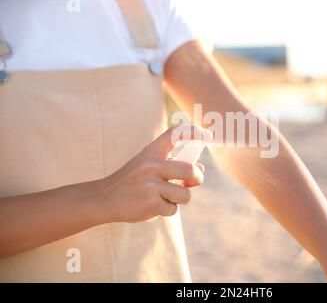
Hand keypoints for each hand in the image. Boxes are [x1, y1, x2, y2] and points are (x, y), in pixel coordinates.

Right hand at [97, 125, 211, 222]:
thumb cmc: (131, 181)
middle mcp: (151, 165)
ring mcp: (150, 185)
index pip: (175, 134)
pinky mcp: (150, 204)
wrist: (104, 198)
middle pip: (190, 170)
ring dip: (180, 199)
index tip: (208, 137)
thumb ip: (173, 165)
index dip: (194, 132)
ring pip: (185, 194)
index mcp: (151, 152)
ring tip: (165, 197)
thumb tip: (200, 169)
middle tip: (192, 183)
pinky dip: (168, 210)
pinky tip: (154, 206)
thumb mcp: (148, 166)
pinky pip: (173, 208)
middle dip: (197, 179)